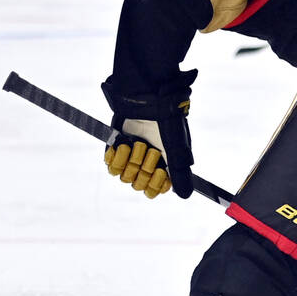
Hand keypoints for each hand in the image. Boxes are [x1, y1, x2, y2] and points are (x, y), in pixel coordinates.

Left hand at [100, 69, 196, 198]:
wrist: (148, 99)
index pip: (155, 190)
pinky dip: (116, 157)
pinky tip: (124, 144)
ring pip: (124, 176)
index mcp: (163, 166)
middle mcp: (146, 163)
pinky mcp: (116, 147)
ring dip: (131, 159)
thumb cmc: (167, 124)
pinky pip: (111, 165)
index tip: (160, 172)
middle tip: (150, 150)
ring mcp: (130, 156)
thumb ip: (180, 174)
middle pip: (139, 184)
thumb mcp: (177, 150)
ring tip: (137, 143)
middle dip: (144, 167)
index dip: (156, 185)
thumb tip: (185, 196)